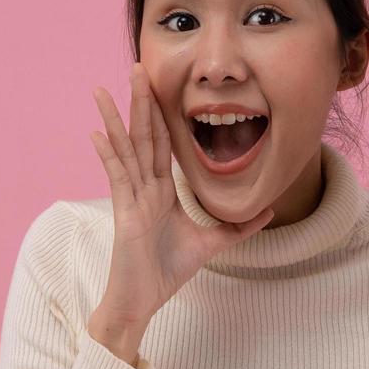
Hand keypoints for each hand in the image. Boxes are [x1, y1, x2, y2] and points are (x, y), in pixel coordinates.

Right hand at [88, 62, 275, 327]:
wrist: (141, 302)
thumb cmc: (166, 272)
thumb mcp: (213, 243)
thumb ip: (239, 227)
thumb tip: (269, 210)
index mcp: (161, 190)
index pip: (162, 144)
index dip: (161, 114)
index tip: (159, 84)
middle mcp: (144, 188)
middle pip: (143, 135)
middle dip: (141, 101)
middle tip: (137, 66)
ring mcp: (132, 198)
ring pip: (125, 149)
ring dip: (115, 118)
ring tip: (104, 89)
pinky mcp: (124, 213)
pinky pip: (117, 178)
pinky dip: (108, 155)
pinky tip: (98, 132)